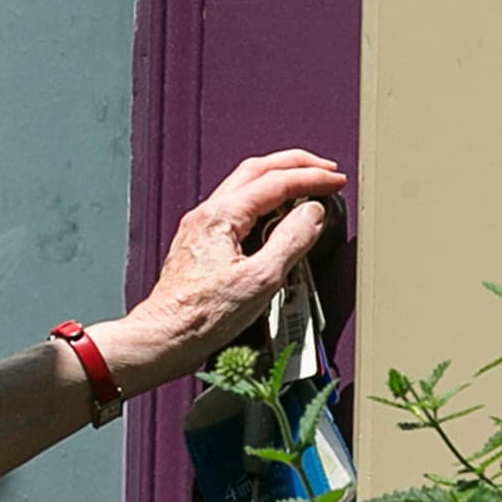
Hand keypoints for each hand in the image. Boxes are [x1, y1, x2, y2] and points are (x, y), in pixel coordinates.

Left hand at [93, 150, 346, 394]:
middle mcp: (208, 214)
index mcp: (221, 216)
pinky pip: (237, 206)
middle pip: (257, 170)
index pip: (275, 181)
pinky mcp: (202, 243)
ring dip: (278, 179)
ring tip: (306, 185)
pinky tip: (276, 215)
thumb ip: (290, 241)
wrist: (166, 336)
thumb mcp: (261, 280)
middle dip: (295, 164)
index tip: (335, 180)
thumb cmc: (202, 316)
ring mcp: (202, 226)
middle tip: (325, 169)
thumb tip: (311, 214)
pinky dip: (264, 200)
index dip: (311, 177)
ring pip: (245, 185)